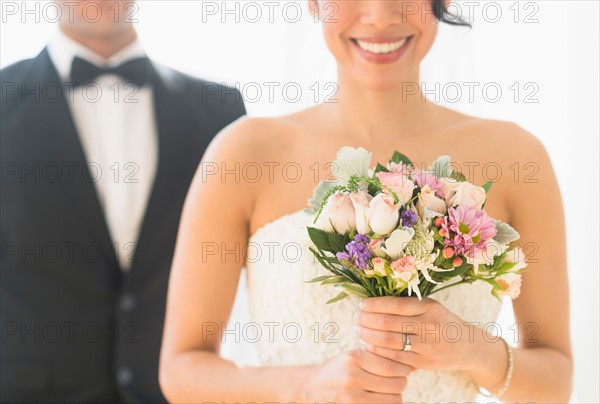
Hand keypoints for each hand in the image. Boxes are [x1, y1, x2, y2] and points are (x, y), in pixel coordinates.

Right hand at [299, 348, 412, 402]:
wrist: (315, 386)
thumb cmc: (341, 369)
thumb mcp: (355, 356)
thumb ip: (378, 355)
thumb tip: (410, 363)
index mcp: (354, 358)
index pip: (392, 366)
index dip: (404, 369)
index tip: (405, 368)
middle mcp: (352, 377)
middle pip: (396, 384)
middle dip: (401, 382)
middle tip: (399, 379)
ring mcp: (351, 396)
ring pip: (393, 399)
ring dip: (396, 395)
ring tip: (389, 390)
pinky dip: (387, 403)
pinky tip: (381, 397)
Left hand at [358, 296, 483, 372]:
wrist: (468, 346)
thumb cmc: (441, 322)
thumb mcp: (430, 306)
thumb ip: (406, 305)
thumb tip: (371, 302)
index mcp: (428, 307)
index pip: (393, 304)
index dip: (373, 305)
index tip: (361, 305)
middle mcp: (428, 325)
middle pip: (387, 323)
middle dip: (366, 321)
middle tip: (356, 319)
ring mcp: (426, 345)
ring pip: (387, 341)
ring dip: (368, 336)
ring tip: (359, 331)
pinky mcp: (423, 362)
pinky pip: (394, 357)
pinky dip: (377, 351)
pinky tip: (369, 345)